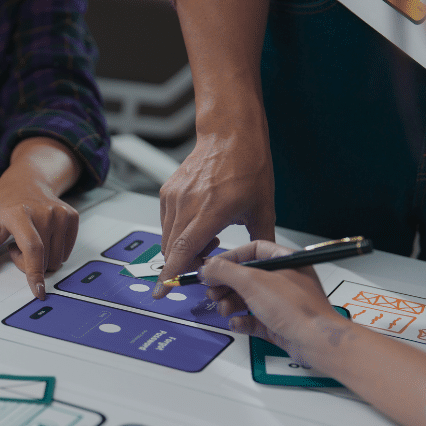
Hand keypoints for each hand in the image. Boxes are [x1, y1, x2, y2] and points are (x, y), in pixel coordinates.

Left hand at [0, 180, 78, 298]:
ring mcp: (60, 214)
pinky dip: (54, 251)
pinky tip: (42, 235)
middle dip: (28, 263)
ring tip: (29, 239)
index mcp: (20, 214)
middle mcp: (44, 212)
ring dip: (42, 258)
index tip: (38, 290)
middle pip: (43, 260)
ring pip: (56, 259)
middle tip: (17, 245)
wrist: (26, 183)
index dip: (34, 272)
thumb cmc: (5, 206)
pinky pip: (66, 251)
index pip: (32, 248)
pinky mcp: (71, 217)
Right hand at [152, 128, 275, 298]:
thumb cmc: (248, 165)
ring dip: (183, 249)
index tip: (162, 291)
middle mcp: (187, 204)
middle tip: (205, 264)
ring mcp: (174, 197)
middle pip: (172, 250)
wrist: (230, 135)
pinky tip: (198, 225)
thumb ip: (261, 242)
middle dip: (185, 265)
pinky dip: (178, 233)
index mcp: (211, 211)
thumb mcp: (263, 208)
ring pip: (168, 238)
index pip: (183, 251)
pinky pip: (166, 223)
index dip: (172, 275)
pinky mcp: (167, 192)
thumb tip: (263, 265)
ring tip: (208, 238)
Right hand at [198, 241, 349, 363]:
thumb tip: (207, 267)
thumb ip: (225, 272)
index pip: (253, 250)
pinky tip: (237, 323)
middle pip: (246, 277)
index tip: (212, 267)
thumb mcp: (253, 282)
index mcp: (285, 260)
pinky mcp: (279, 323)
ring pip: (248, 299)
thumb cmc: (298, 308)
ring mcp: (282, 303)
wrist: (315, 340)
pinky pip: (254, 319)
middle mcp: (284, 279)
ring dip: (231, 304)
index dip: (230, 258)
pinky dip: (242, 321)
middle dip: (226, 286)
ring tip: (224, 310)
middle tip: (213, 292)